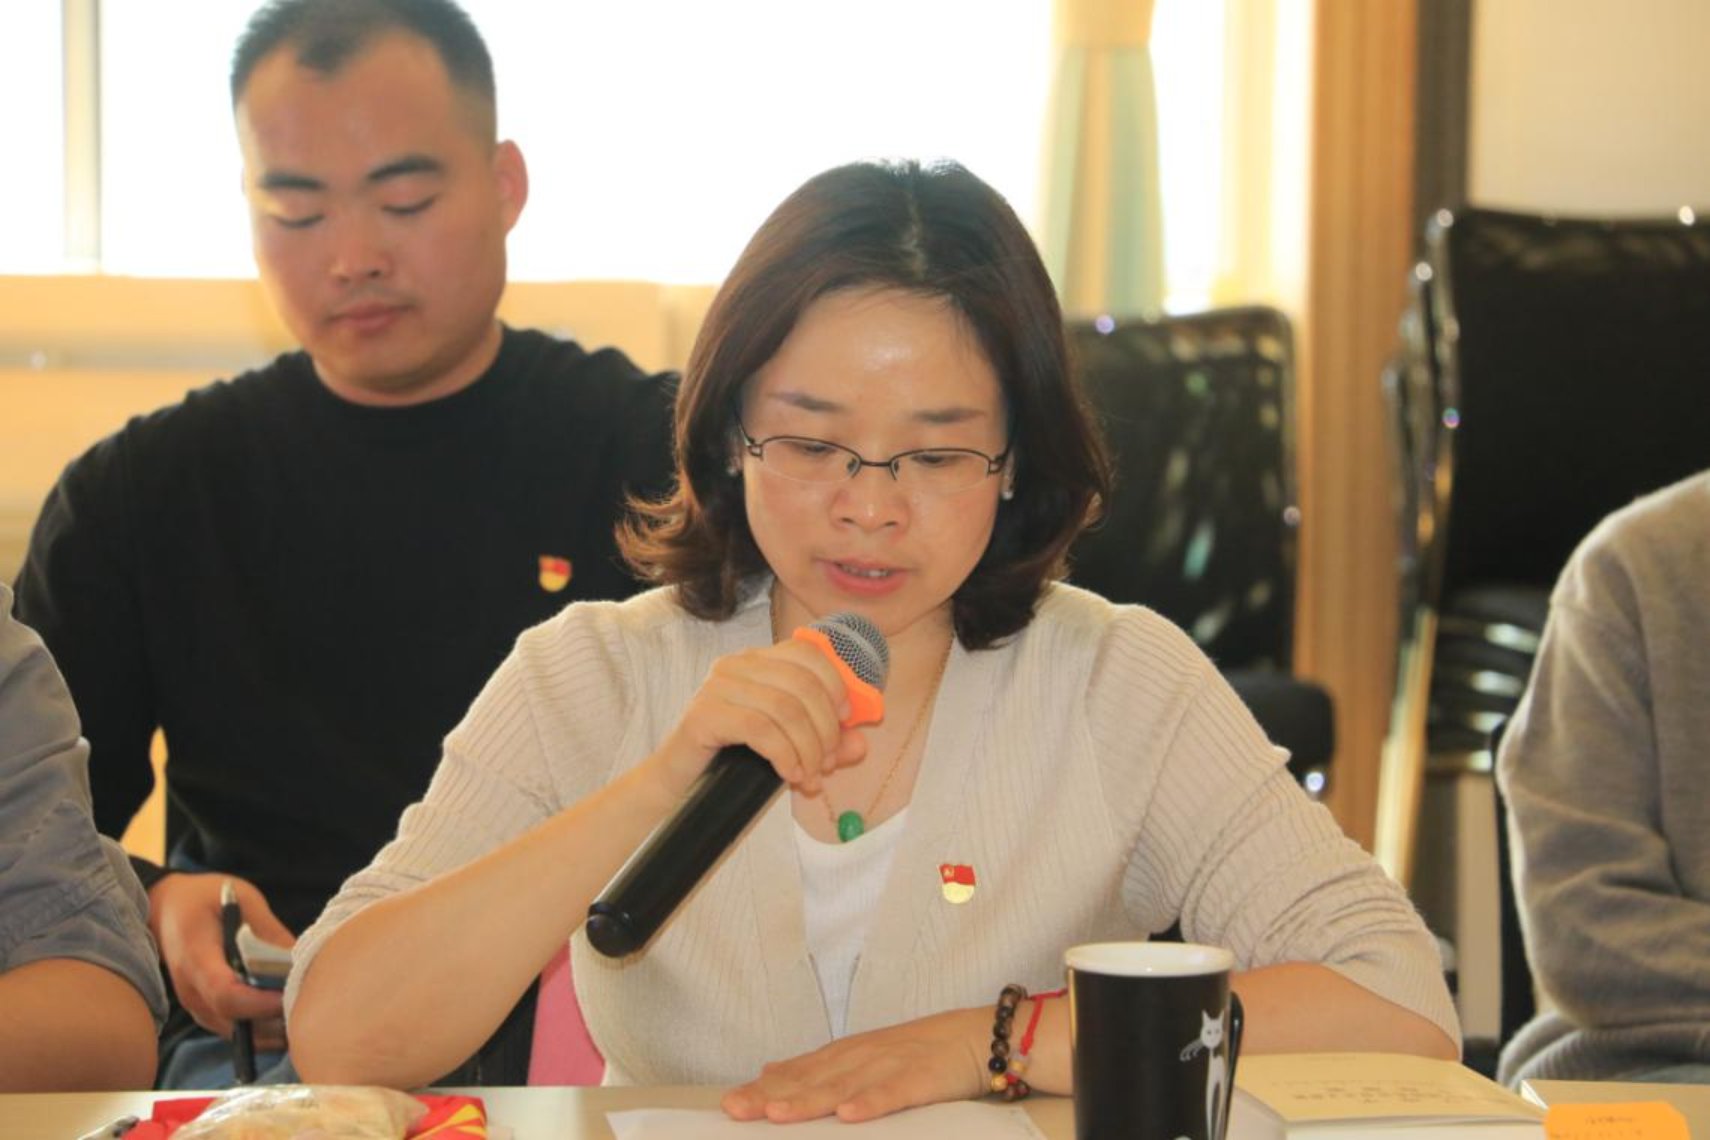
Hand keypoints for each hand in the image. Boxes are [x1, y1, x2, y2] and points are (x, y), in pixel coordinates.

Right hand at [148, 872, 295, 1048]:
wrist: (168, 908)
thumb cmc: (207, 898)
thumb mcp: (242, 899)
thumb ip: (269, 931)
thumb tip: (299, 960)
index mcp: (196, 958)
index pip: (225, 994)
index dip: (260, 1003)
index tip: (290, 996)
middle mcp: (192, 992)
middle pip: (236, 1023)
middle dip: (275, 1018)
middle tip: (311, 1003)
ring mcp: (197, 1007)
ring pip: (240, 1034)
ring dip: (273, 1027)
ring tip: (304, 1005)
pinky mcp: (207, 1013)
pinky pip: (238, 1031)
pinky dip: (264, 1027)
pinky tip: (288, 1009)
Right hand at [649, 639, 868, 798]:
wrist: (682, 784)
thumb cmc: (737, 758)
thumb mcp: (790, 746)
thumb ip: (826, 742)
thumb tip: (861, 743)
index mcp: (758, 660)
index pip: (808, 653)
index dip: (836, 685)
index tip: (847, 721)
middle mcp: (736, 665)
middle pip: (802, 684)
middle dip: (825, 728)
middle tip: (826, 763)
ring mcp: (716, 686)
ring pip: (784, 709)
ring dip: (807, 748)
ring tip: (809, 776)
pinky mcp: (703, 714)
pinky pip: (759, 729)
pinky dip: (784, 754)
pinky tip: (789, 774)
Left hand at [722, 1007, 988, 1123]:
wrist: (976, 1035)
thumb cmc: (919, 1051)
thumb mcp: (862, 1055)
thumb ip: (817, 1067)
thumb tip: (770, 1072)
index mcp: (846, 1055)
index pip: (797, 1074)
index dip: (762, 1089)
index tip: (729, 1105)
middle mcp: (861, 1057)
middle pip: (810, 1080)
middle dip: (771, 1096)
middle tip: (736, 1110)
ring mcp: (890, 1065)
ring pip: (843, 1086)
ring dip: (809, 1100)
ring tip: (777, 1114)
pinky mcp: (920, 1078)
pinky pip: (892, 1093)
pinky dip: (870, 1103)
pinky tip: (849, 1115)